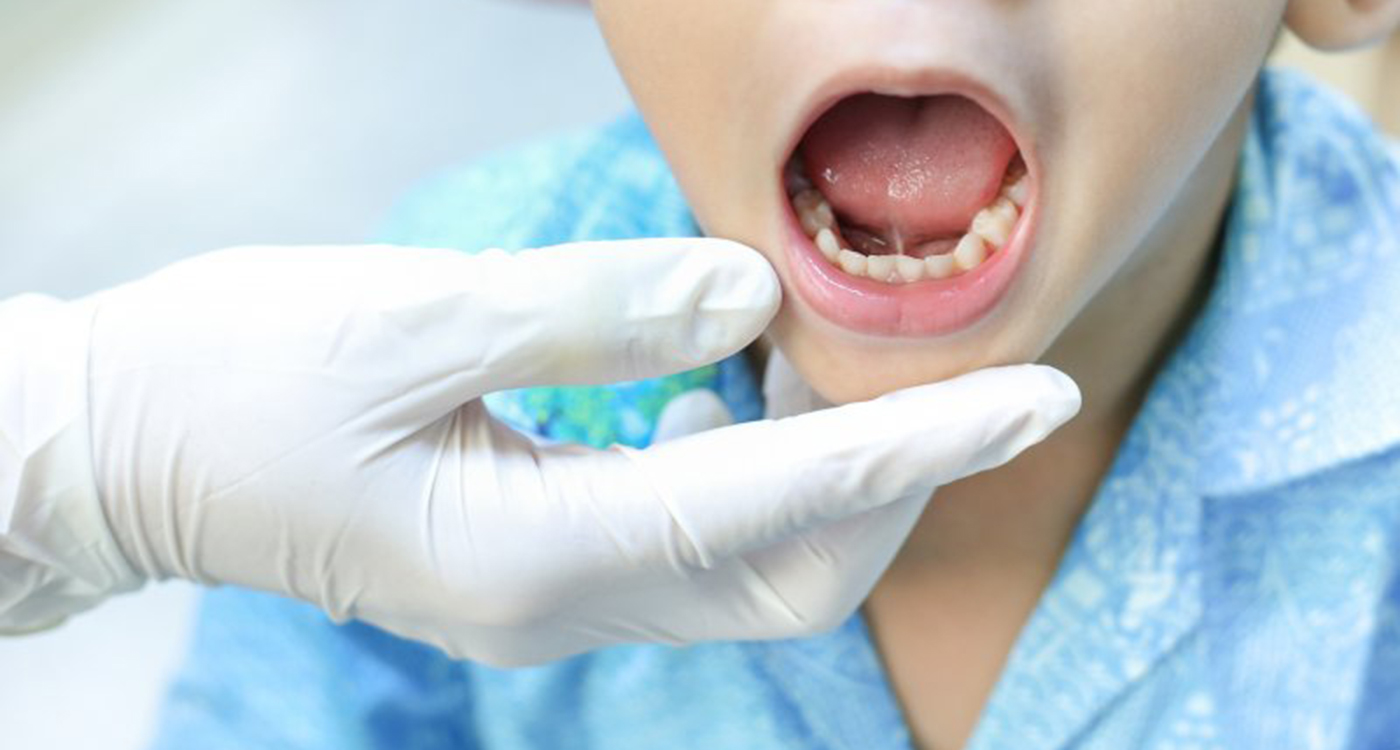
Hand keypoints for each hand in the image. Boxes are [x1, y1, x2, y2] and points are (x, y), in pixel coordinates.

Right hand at [0, 240, 1078, 664]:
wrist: (117, 450)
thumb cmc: (233, 375)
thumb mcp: (410, 317)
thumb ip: (596, 311)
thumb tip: (753, 297)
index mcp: (529, 555)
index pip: (778, 506)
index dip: (916, 449)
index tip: (1033, 395)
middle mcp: (556, 603)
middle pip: (790, 573)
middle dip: (885, 477)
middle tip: (910, 354)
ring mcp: (545, 599)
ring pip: (748, 567)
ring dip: (819, 472)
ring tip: (819, 354)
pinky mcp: (530, 566)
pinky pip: (687, 537)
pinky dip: (747, 467)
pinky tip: (730, 384)